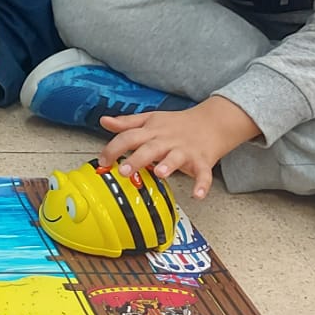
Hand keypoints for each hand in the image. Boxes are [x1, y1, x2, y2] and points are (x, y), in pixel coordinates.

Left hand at [98, 95, 258, 199]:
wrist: (212, 122)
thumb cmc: (177, 124)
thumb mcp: (150, 119)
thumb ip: (127, 123)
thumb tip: (104, 121)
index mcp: (152, 131)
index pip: (129, 137)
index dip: (114, 148)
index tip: (102, 161)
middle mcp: (167, 141)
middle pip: (150, 148)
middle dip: (137, 159)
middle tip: (124, 171)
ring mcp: (185, 151)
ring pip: (176, 158)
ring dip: (168, 165)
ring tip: (160, 174)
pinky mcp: (202, 162)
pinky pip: (203, 174)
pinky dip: (202, 184)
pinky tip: (198, 195)